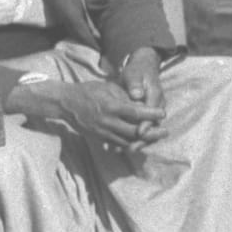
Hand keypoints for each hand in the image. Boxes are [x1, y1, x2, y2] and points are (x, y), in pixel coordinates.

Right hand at [31, 80, 166, 150]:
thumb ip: (126, 96)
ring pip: (127, 141)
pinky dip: (130, 143)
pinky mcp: (99, 137)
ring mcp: (102, 132)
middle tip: (166, 132)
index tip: (163, 114)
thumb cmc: (90, 91)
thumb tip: (144, 103)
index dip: (151, 114)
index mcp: (110, 106)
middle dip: (152, 133)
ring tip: (156, 138)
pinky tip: (141, 142)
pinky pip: (118, 144)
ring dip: (143, 141)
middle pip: (134, 132)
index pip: (135, 113)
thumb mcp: (109, 88)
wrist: (66, 103)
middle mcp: (107, 121)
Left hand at [118, 47, 166, 141]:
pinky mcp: (148, 114)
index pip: (152, 113)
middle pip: (153, 125)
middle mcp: (157, 105)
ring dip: (140, 140)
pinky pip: (144, 127)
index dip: (146, 123)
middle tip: (133, 148)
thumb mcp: (134, 74)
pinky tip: (125, 144)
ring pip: (150, 129)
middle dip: (144, 138)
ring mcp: (154, 111)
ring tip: (129, 150)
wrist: (144, 68)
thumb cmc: (137, 71)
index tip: (139, 132)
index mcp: (155, 95)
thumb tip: (137, 95)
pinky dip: (137, 136)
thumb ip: (135, 84)